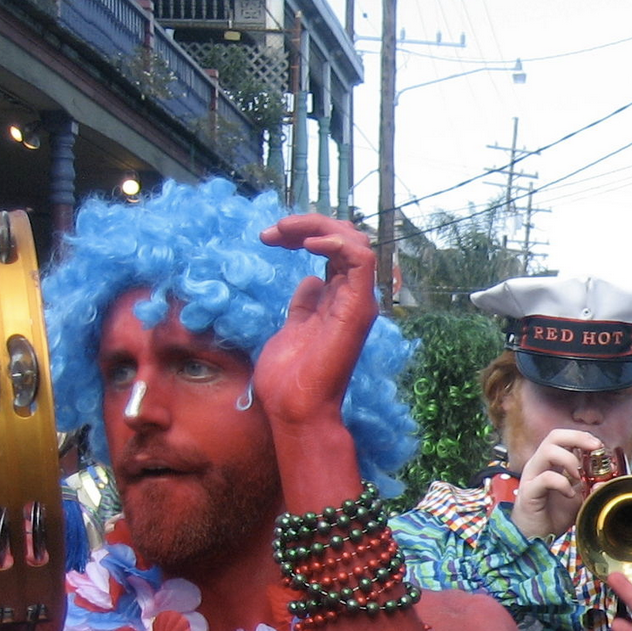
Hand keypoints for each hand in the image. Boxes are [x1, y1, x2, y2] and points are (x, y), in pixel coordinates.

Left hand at [252, 215, 377, 430]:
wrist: (295, 407)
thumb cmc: (289, 378)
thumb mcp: (291, 328)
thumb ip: (304, 304)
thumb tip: (308, 281)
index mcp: (338, 301)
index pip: (333, 250)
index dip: (303, 233)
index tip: (270, 238)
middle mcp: (352, 298)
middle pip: (346, 238)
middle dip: (309, 223)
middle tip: (274, 231)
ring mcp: (358, 302)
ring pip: (356, 242)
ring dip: (319, 226)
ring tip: (285, 231)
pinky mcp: (358, 308)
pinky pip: (361, 261)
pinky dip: (337, 242)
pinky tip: (308, 242)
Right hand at [514, 428, 606, 539]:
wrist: (535, 538)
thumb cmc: (552, 516)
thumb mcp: (579, 500)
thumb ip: (591, 488)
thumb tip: (606, 479)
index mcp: (550, 464)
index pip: (562, 437)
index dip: (582, 436)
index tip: (599, 445)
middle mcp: (539, 465)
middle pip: (554, 436)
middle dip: (578, 438)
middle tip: (594, 448)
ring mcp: (532, 477)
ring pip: (547, 451)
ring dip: (570, 460)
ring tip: (579, 477)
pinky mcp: (529, 492)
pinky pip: (545, 478)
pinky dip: (562, 484)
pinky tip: (569, 495)